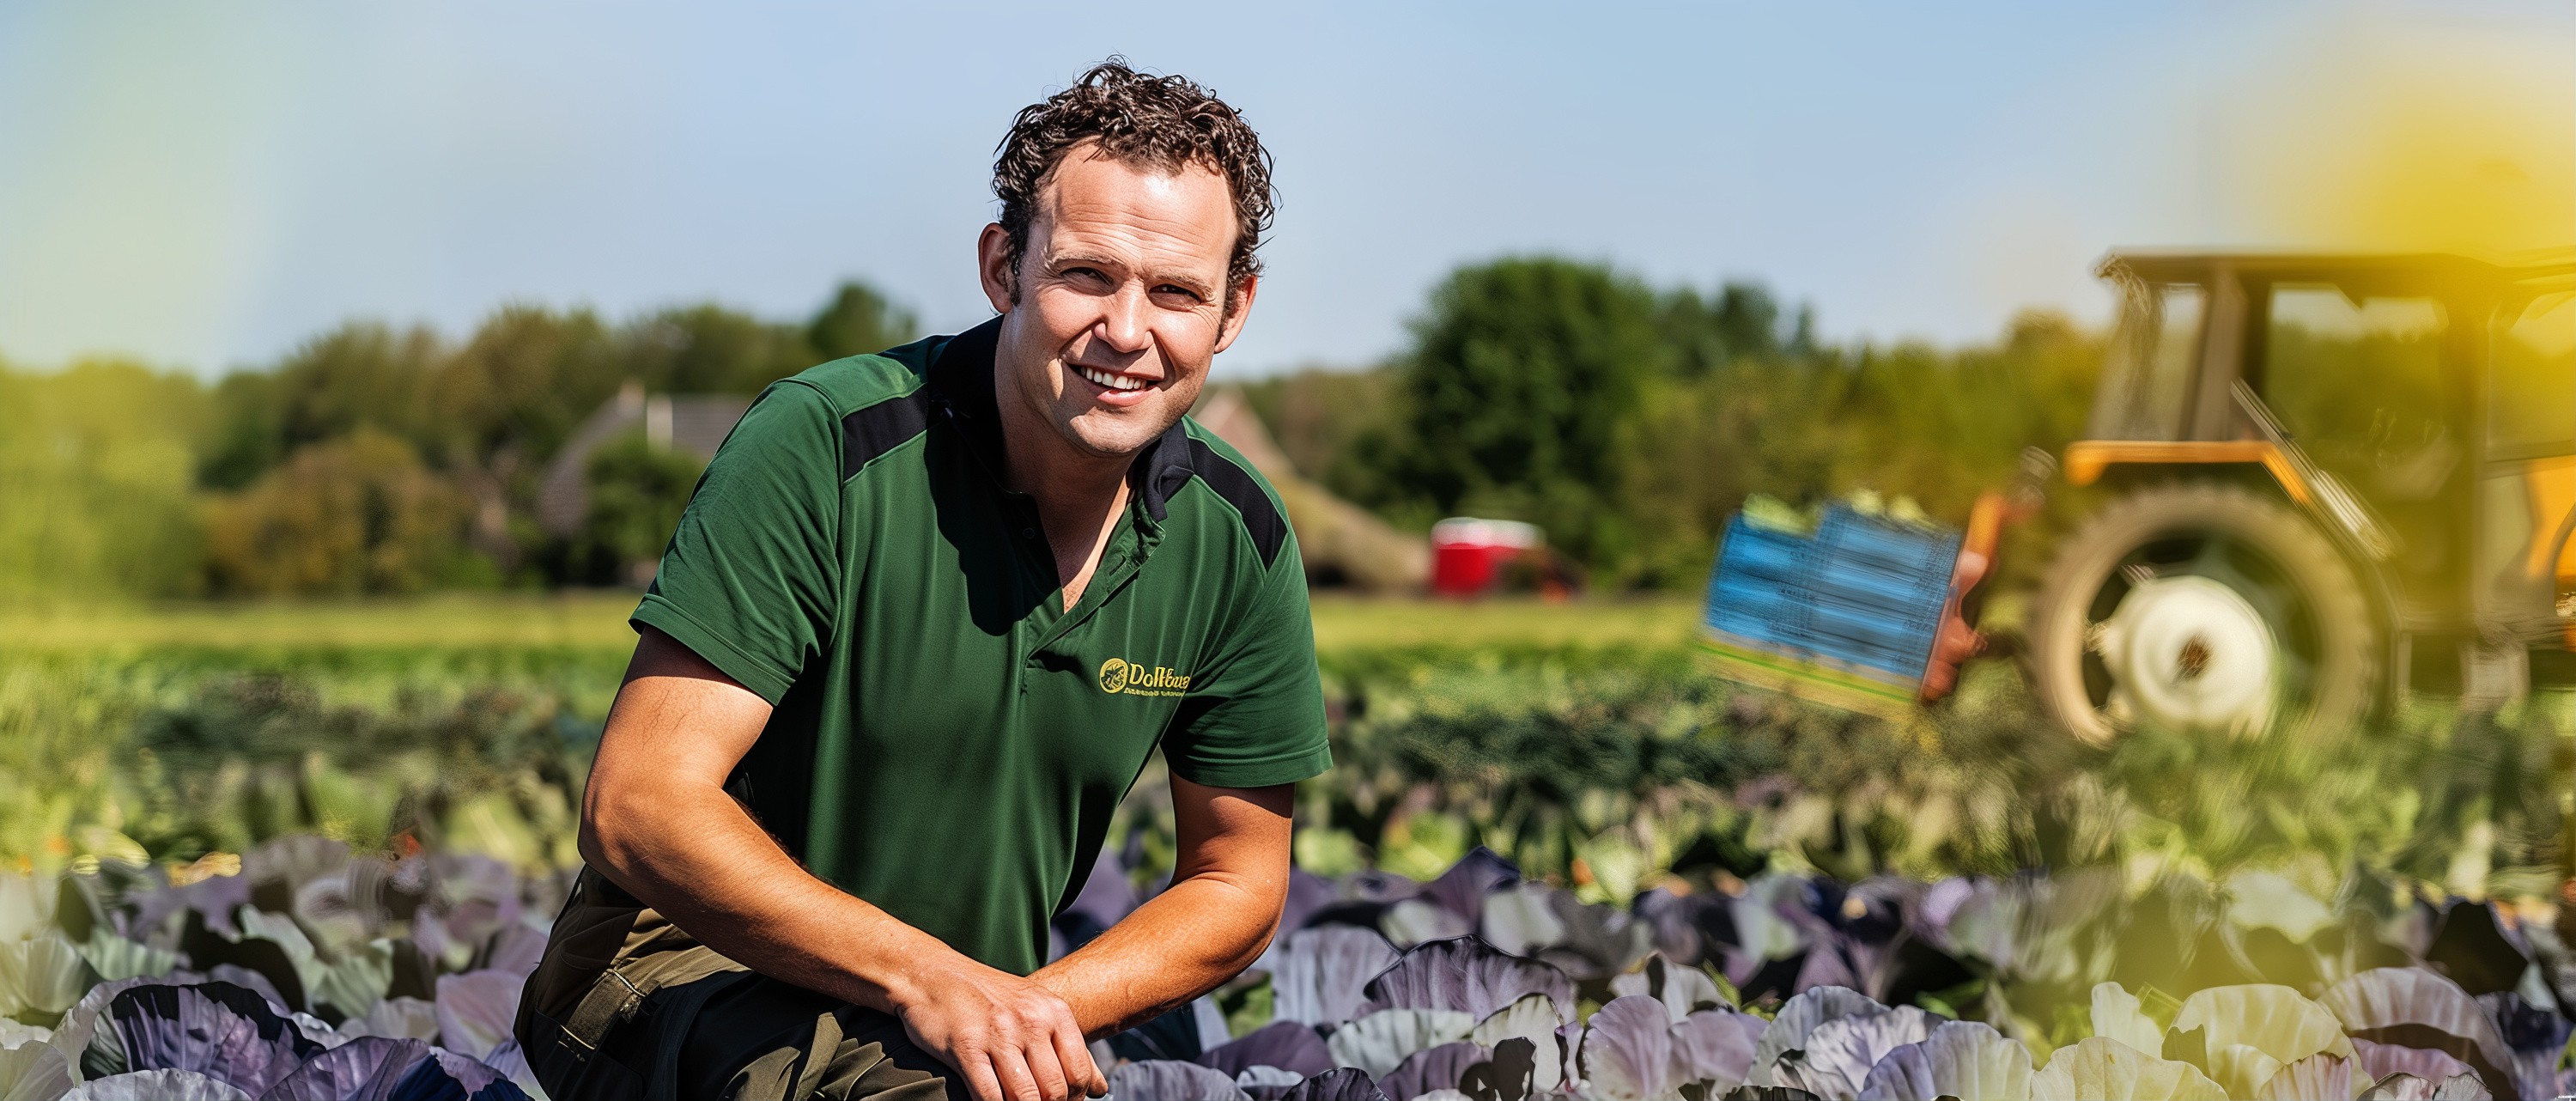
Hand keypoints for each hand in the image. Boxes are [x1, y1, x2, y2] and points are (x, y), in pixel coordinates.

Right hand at [891, 956, 1106, 1100]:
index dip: (1075, 1099)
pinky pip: (989, 1097)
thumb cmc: (988, 997)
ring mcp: (997, 1034)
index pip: (1079, 1072)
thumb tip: (1101, 1088)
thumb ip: (1070, 1048)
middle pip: (1055, 1090)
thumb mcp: (1035, 1010)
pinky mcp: (965, 1047)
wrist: (932, 975)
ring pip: (1026, 1098)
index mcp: (1053, 1011)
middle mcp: (1030, 1020)